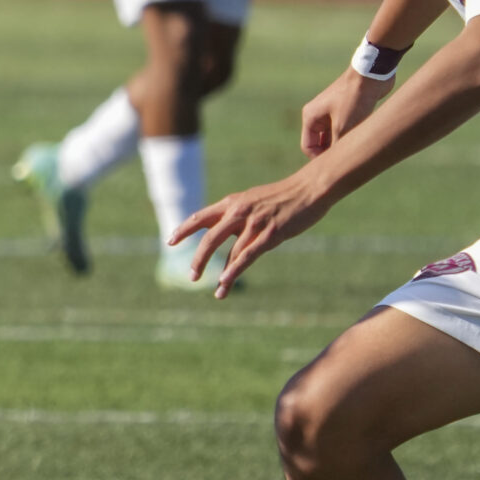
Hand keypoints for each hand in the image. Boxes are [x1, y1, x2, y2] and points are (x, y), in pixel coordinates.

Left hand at [172, 172, 332, 297]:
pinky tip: (225, 282)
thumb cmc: (283, 196)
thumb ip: (237, 214)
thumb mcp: (253, 200)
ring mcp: (254, 224)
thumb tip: (226, 230)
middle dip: (199, 260)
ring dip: (222, 274)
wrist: (310, 188)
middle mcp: (238, 212)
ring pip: (230, 253)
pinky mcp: (270, 235)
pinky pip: (247, 256)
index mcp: (232, 203)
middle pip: (209, 238)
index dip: (183, 230)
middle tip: (192, 277)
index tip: (170, 242)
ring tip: (218, 291)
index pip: (200, 217)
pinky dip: (234, 270)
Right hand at [302, 68, 388, 157]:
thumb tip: (337, 164)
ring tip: (356, 151)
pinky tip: (363, 140)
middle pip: (321, 142)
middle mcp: (318, 114)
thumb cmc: (354, 99)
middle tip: (347, 161)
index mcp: (310, 117)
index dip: (320, 159)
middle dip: (332, 152)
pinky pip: (345, 128)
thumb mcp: (344, 127)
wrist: (371, 74)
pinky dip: (351, 135)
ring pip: (334, 135)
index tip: (337, 165)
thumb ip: (337, 146)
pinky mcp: (346, 108)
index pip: (308, 146)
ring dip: (343, 143)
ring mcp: (332, 111)